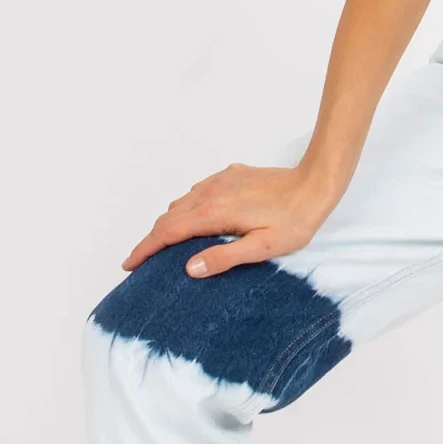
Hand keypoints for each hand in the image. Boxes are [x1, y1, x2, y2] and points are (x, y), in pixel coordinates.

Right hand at [121, 162, 345, 278]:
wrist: (315, 183)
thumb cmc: (294, 221)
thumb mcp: (262, 248)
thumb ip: (224, 258)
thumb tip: (188, 268)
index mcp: (214, 213)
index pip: (167, 232)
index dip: (144, 249)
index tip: (128, 264)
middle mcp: (210, 193)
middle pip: (168, 217)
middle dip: (151, 238)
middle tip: (142, 260)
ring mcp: (219, 181)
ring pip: (181, 202)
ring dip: (168, 222)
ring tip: (164, 244)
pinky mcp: (230, 175)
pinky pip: (197, 192)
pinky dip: (186, 207)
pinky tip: (195, 219)